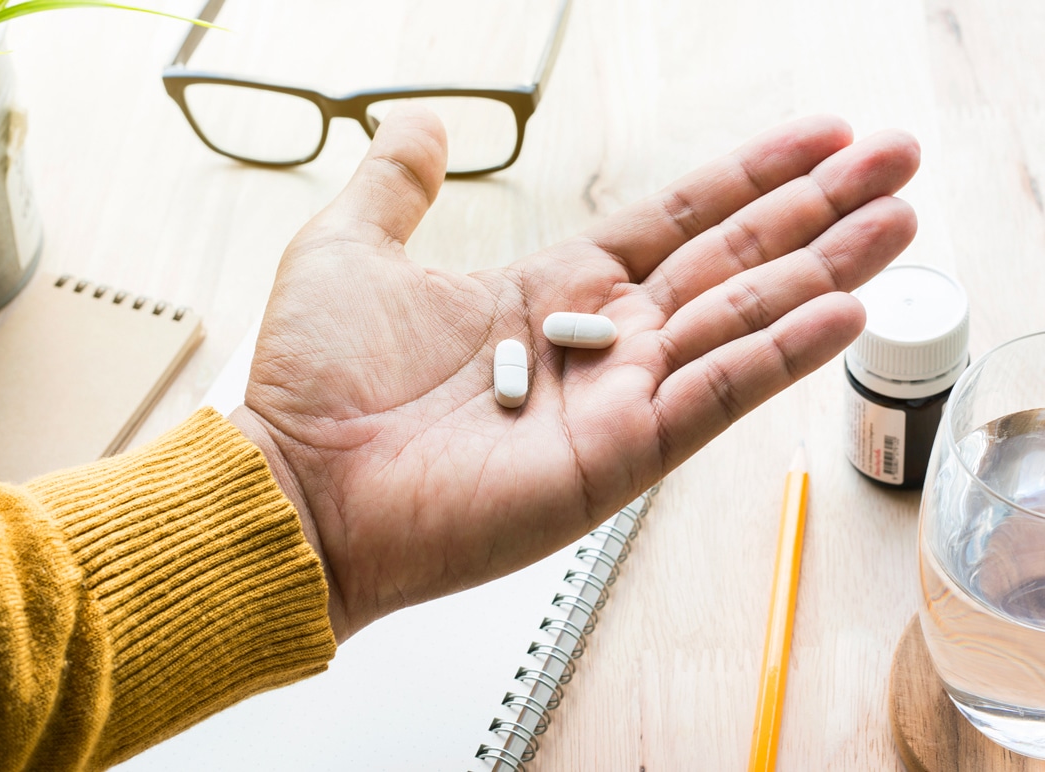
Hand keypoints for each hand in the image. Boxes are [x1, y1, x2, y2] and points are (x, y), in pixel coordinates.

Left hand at [230, 108, 918, 641]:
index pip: (673, 221)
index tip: (818, 138)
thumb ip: (398, 182)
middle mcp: (596, 344)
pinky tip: (841, 312)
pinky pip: (711, 398)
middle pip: (729, 263)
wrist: (294, 484)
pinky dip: (778, 355)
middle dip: (815, 211)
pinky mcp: (613, 458)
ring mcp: (612, 402)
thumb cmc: (313, 383)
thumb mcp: (353, 247)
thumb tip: (425, 123)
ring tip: (898, 223)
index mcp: (550, 291)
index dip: (747, 178)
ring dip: (823, 272)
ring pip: (738, 323)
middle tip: (896, 162)